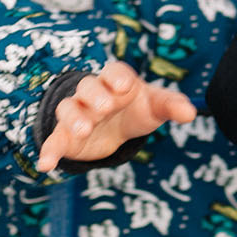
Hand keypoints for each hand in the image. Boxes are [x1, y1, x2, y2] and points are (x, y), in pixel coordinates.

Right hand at [37, 60, 195, 172]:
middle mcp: (93, 93)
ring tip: (85, 130)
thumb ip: (172, 106)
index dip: (118, 77)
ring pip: (68, 109)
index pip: (114, 71)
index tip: (127, 87)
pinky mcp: (66, 135)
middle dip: (96, 95)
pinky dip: (49, 150)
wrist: (119, 126)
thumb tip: (190, 114)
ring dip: (74, 118)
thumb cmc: (140, 108)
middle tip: (107, 107)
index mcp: (117, 81)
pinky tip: (46, 165)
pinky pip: (53, 140)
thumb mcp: (157, 107)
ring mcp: (78, 113)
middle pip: (88, 87)